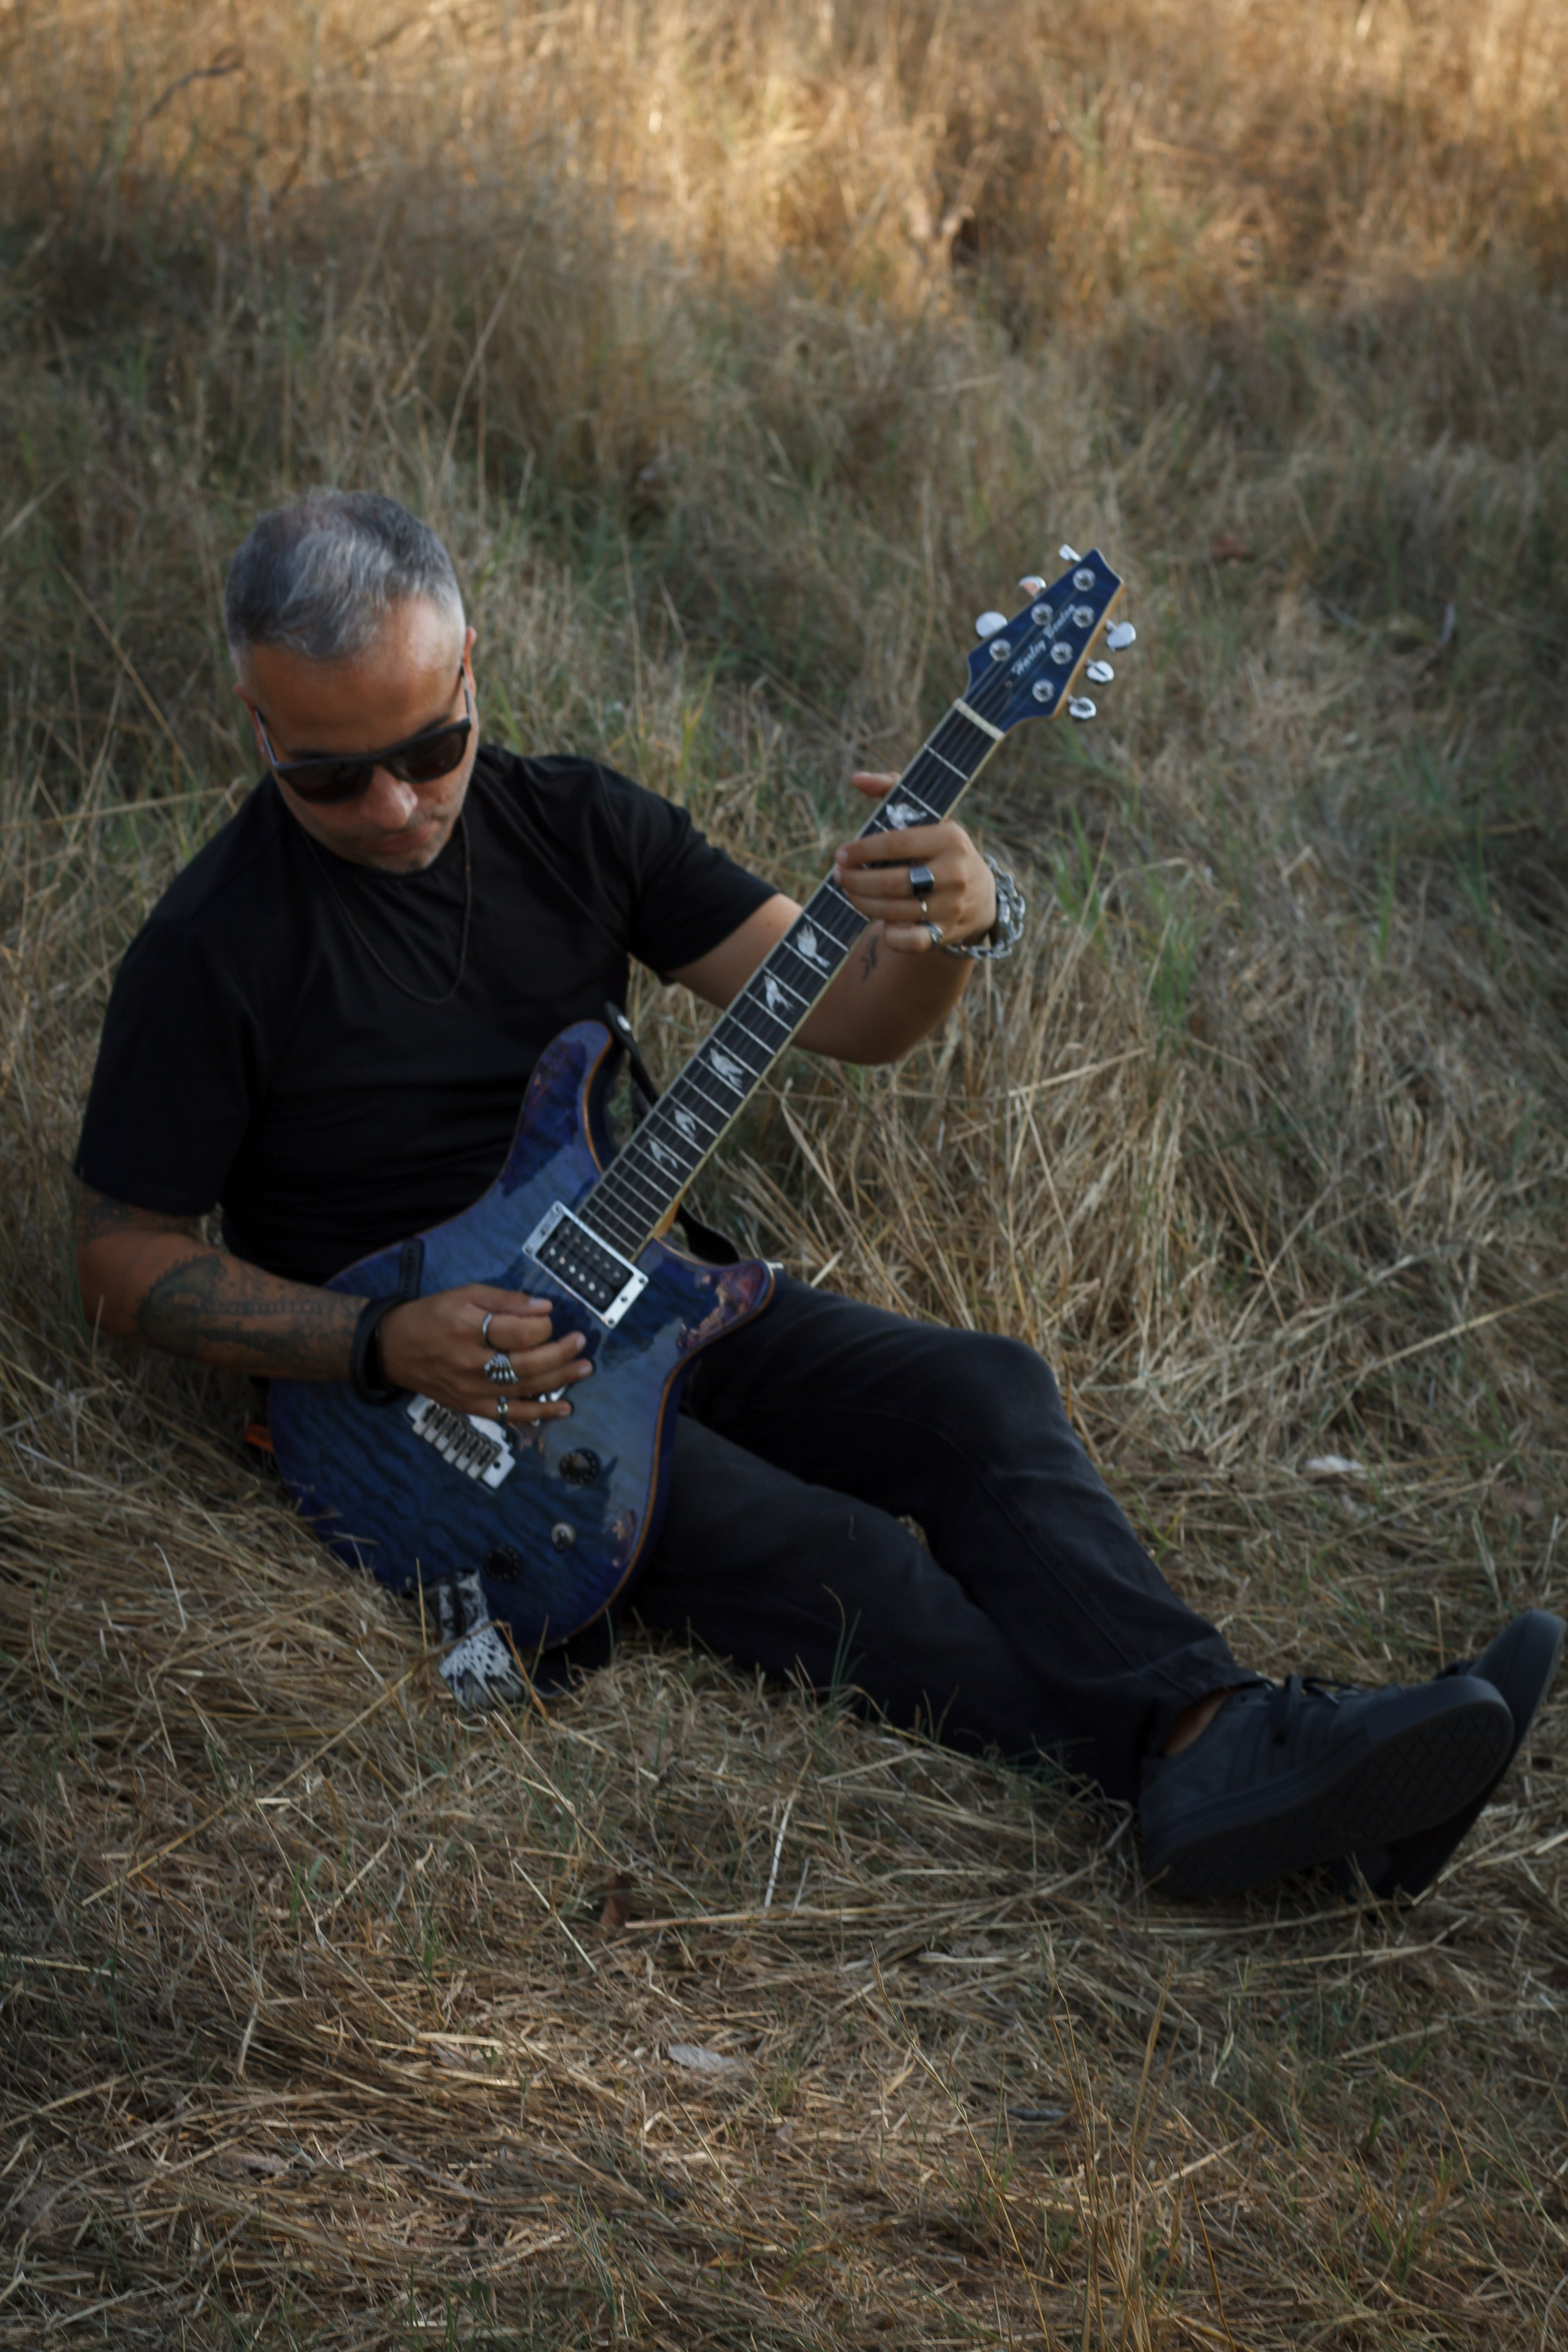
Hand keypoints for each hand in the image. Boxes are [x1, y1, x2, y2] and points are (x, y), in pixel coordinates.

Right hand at [377, 1284, 592, 1421]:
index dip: (543, 1326)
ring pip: (524, 1389)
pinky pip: (510, 1414)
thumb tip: (545, 1307)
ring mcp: (471, 1390)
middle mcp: (470, 1363)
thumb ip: (506, 1300)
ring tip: (584, 1369)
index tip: (549, 1318)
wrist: (393, 1349)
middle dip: (561, 1353)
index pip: (519, 1333)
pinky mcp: (471, 1407)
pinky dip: (539, 1414)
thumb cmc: (432, 1315)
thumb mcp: (465, 1294)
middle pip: (527, 1364)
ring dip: (560, 1381)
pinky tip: (564, 1409)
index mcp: (468, 1328)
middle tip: (581, 1343)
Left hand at [832, 772, 997, 952]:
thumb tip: (857, 779)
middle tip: (840, 876)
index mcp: (949, 838)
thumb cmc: (942, 849)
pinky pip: (908, 941)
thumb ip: (892, 789)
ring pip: (893, 912)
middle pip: (890, 882)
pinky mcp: (945, 933)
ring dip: (862, 903)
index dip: (861, 851)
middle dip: (856, 880)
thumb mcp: (928, 816)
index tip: (841, 854)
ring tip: (850, 892)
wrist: (982, 897)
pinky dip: (889, 934)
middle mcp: (954, 873)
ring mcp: (951, 907)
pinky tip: (880, 920)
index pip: (895, 844)